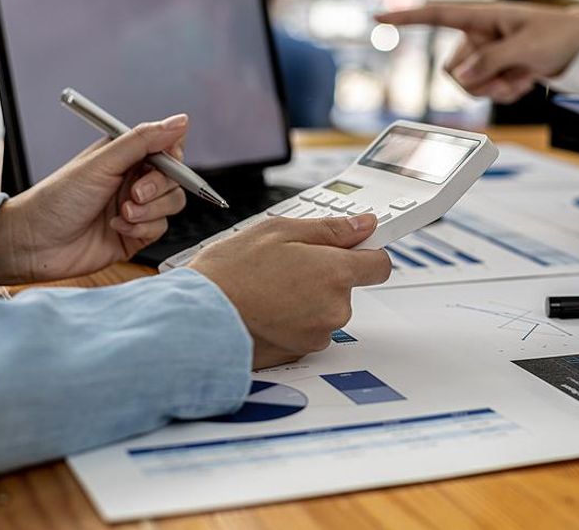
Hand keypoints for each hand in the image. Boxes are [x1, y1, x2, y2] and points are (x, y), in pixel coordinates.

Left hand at [0, 115, 189, 284]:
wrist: (35, 244)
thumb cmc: (57, 199)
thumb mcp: (102, 163)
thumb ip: (143, 141)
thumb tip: (180, 121)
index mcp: (125, 156)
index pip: (167, 148)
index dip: (172, 157)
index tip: (166, 163)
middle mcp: (133, 179)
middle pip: (174, 179)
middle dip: (158, 188)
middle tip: (133, 193)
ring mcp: (136, 208)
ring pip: (172, 204)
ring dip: (149, 210)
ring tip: (121, 213)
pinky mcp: (137, 234)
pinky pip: (160, 229)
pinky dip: (141, 228)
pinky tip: (115, 228)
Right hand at [188, 214, 391, 368]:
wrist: (198, 318)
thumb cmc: (231, 273)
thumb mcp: (279, 231)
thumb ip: (330, 229)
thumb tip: (363, 226)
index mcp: (335, 273)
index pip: (380, 264)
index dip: (366, 252)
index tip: (354, 247)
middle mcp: (334, 308)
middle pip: (347, 287)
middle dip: (325, 275)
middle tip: (287, 265)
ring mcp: (318, 334)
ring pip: (326, 310)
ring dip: (308, 299)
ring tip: (270, 288)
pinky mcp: (301, 352)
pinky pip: (308, 330)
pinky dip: (294, 320)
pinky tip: (267, 309)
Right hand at [376, 2, 578, 102]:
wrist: (578, 49)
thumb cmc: (555, 35)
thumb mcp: (525, 47)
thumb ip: (490, 61)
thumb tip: (460, 79)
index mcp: (482, 18)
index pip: (437, 15)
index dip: (406, 17)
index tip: (378, 17)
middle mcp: (477, 37)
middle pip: (452, 70)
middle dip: (479, 80)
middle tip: (510, 74)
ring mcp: (485, 56)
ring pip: (468, 86)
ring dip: (496, 89)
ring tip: (521, 76)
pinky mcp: (493, 71)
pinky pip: (485, 92)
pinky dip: (505, 92)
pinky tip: (524, 80)